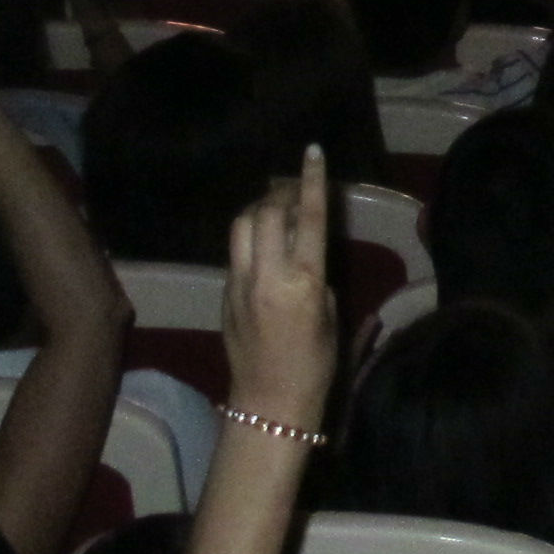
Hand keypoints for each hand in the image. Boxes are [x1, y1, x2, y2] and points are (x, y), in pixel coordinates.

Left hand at [222, 145, 338, 434]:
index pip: (307, 218)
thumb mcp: (329, 312)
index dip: (311, 181)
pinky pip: (236, 252)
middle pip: (265, 212)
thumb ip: (315, 273)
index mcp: (302, 281)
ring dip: (259, 209)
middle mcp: (266, 276)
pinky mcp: (224, 295)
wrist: (270, 401)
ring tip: (275, 208)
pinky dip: (251, 238)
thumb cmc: (316, 362)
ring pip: (241, 226)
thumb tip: (304, 247)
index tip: (312, 152)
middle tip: (293, 187)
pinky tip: (264, 246)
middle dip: (280, 193)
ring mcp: (239, 284)